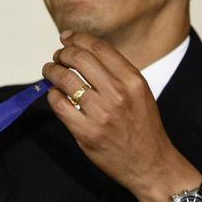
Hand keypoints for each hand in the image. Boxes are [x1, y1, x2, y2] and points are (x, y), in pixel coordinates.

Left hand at [41, 31, 201, 201]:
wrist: (151, 164)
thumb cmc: (142, 126)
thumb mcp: (139, 92)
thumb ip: (115, 72)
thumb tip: (83, 51)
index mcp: (132, 80)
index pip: (98, 47)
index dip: (77, 38)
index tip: (66, 37)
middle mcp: (117, 93)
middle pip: (78, 58)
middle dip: (62, 53)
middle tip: (57, 57)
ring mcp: (101, 113)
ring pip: (64, 79)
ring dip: (51, 71)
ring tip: (49, 71)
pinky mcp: (86, 132)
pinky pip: (58, 104)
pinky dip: (52, 95)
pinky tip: (54, 95)